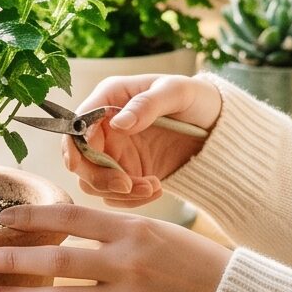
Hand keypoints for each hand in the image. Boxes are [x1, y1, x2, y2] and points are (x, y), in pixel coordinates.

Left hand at [0, 200, 229, 291]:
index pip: (71, 217)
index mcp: (133, 230)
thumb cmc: (196, 261)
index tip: (4, 218)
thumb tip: (67, 228)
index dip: (33, 216)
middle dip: (13, 258)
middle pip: (57, 259)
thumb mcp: (159, 230)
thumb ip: (115, 231)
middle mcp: (127, 263)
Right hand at [62, 72, 222, 205]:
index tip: (79, 166)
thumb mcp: (176, 92)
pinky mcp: (129, 173)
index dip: (73, 146)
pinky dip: (132, 199)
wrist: (219, 126)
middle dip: (99, 177)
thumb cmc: (197, 97)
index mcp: (109, 98)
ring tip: (153, 186)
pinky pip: (117, 195)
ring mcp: (116, 152)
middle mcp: (106, 127)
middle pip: (79, 159)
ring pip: (95, 182)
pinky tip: (157, 188)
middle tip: (127, 185)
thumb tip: (117, 123)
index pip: (77, 124)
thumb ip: (146, 105)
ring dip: (120, 192)